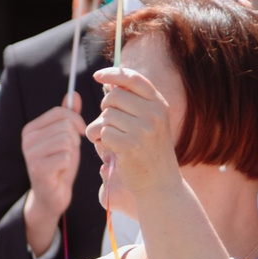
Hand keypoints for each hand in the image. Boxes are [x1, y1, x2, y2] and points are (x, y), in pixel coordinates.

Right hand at [19, 95, 86, 255]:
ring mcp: (30, 154)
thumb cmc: (59, 166)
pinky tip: (60, 171)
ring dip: (71, 152)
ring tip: (63, 161)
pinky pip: (65, 156)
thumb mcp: (66, 138)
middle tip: (68, 152)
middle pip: (65, 126)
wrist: (51, 197)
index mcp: (31, 129)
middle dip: (74, 139)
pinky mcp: (38, 168)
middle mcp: (27, 139)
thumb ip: (68, 117)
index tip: (80, 132)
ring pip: (66, 140)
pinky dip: (68, 164)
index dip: (76, 120)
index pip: (59, 112)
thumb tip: (74, 94)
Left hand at [86, 65, 180, 205]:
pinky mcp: (130, 145)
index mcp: (159, 104)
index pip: (133, 79)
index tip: (97, 75)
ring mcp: (143, 129)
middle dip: (106, 109)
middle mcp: (154, 114)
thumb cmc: (150, 152)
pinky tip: (112, 150)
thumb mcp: (151, 123)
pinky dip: (102, 140)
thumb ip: (135, 102)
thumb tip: (110, 81)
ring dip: (102, 127)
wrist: (160, 184)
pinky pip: (103, 133)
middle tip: (111, 124)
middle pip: (113, 97)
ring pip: (106, 116)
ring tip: (112, 140)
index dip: (113, 74)